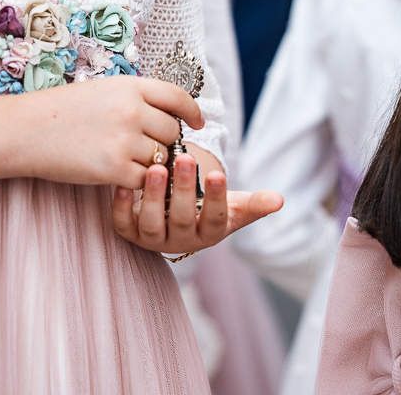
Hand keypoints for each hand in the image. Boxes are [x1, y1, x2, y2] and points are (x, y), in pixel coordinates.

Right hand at [23, 76, 202, 188]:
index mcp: (131, 87)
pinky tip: (121, 174)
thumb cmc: (65, 112)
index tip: (198, 123)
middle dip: (165, 142)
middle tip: (143, 146)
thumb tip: (178, 116)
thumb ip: (140, 99)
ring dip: (151, 162)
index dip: (193, 112)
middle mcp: (132, 111)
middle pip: (173, 132)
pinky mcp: (114, 168)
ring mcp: (124, 139)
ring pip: (161, 157)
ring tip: (125, 158)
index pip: (178, 97)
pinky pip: (145, 179)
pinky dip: (138, 181)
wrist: (25, 131)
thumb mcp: (106, 91)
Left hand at [111, 154, 282, 253]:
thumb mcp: (233, 207)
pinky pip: (122, 223)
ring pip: (151, 222)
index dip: (216, 198)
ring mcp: (152, 238)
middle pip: (181, 218)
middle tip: (184, 159)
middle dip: (183, 189)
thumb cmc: (207, 208)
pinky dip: (121, 205)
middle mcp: (180, 241)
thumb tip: (280, 201)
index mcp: (208, 234)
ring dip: (152, 195)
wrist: (173, 220)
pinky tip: (123, 183)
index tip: (216, 173)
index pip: (214, 218)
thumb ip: (255, 204)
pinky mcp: (128, 232)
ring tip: (156, 168)